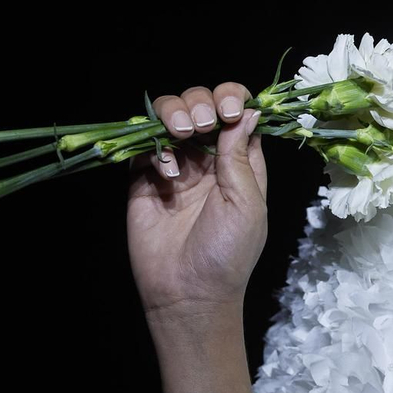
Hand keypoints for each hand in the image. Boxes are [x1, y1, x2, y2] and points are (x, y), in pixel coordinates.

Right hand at [127, 81, 268, 316]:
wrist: (187, 293)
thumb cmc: (227, 254)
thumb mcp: (247, 204)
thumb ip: (242, 156)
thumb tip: (249, 111)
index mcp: (241, 163)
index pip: (238, 113)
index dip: (233, 99)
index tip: (229, 109)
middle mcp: (208, 159)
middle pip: (202, 104)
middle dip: (201, 102)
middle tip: (202, 124)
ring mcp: (175, 165)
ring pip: (170, 115)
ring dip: (175, 112)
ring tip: (181, 134)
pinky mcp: (144, 178)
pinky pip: (144, 143)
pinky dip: (153, 145)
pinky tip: (165, 171)